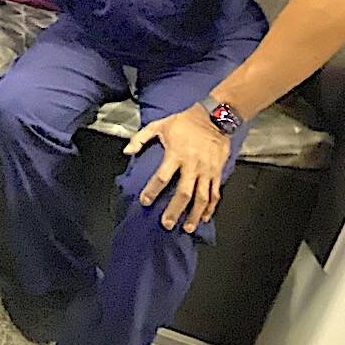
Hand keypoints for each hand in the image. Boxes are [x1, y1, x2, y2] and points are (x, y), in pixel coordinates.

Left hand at [122, 106, 230, 233]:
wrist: (215, 117)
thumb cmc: (185, 122)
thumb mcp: (159, 125)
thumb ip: (140, 138)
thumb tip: (127, 151)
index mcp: (176, 154)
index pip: (162, 177)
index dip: (152, 190)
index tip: (145, 201)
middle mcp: (192, 165)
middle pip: (183, 193)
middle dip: (175, 210)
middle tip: (167, 224)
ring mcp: (206, 171)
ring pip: (202, 198)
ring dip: (195, 214)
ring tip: (187, 227)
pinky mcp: (217, 172)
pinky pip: (215, 193)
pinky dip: (211, 207)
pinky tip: (205, 217)